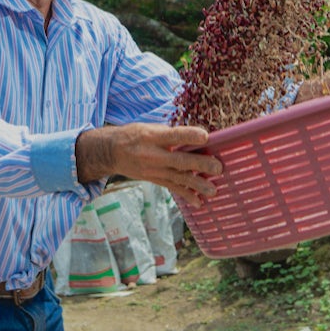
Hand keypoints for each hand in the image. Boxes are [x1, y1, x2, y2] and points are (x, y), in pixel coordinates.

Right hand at [75, 123, 222, 206]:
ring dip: (198, 185)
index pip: (173, 136)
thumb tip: (195, 138)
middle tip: (218, 168)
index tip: (206, 137)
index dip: (189, 136)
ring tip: (214, 190)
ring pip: (179, 177)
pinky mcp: (155, 179)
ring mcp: (154, 170)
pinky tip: (199, 202)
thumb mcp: (149, 128)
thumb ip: (170, 134)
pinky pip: (173, 188)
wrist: (111, 152)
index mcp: (152, 136)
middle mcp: (153, 154)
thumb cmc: (134, 135)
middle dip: (200, 164)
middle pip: (179, 160)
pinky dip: (187, 195)